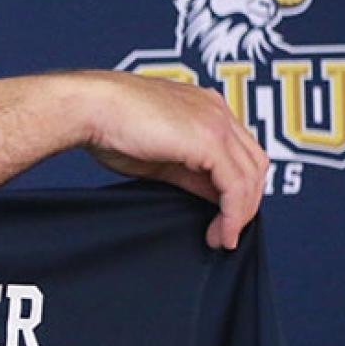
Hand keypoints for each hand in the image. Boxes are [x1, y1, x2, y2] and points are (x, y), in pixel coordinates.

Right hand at [57, 71, 267, 249]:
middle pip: (254, 164)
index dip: (238, 189)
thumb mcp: (161, 157)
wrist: (89, 108)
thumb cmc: (109, 125)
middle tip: (225, 232)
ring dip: (241, 213)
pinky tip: (220, 232)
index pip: (241, 153)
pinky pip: (236, 185)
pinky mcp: (209, 139)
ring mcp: (216, 122)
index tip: (222, 217)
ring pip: (250, 176)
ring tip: (220, 237)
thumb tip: (212, 197)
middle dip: (246, 203)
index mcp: (206, 108)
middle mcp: (217, 110)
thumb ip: (191, 173)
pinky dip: (233, 214)